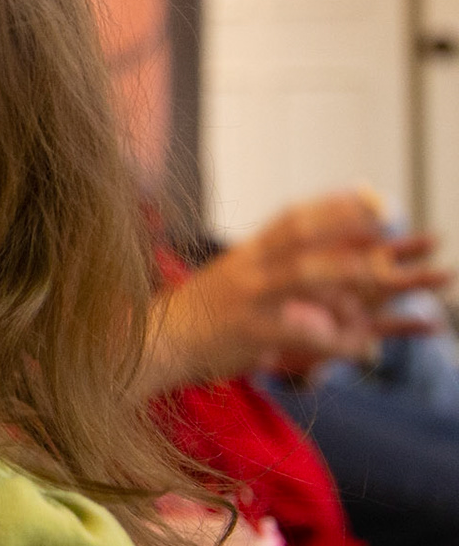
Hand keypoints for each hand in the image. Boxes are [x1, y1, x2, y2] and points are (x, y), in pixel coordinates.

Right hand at [147, 190, 449, 391]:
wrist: (156, 340)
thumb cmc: (199, 314)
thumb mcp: (232, 280)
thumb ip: (267, 268)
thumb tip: (310, 259)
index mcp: (247, 253)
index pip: (293, 218)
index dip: (332, 207)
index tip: (369, 198)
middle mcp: (248, 267)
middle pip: (301, 235)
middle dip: (346, 227)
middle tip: (387, 225)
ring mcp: (247, 296)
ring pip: (302, 273)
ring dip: (347, 271)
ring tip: (384, 274)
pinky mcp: (248, 330)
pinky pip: (299, 330)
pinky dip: (335, 339)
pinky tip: (360, 347)